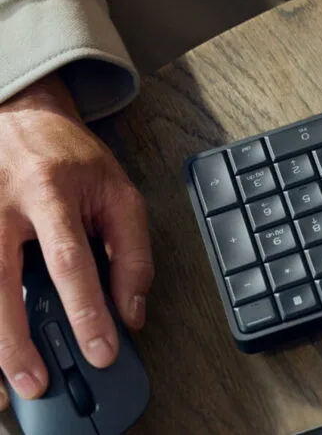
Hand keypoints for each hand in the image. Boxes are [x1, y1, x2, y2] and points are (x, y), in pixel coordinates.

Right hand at [0, 74, 152, 406]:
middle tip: (34, 381)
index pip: (70, 261)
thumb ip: (131, 251)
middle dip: (16, 339)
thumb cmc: (73, 159)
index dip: (86, 310)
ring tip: (5, 379)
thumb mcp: (119, 193)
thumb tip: (131, 310)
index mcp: (52, 191)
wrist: (23, 117)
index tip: (100, 349)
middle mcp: (3, 203)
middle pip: (0, 280)